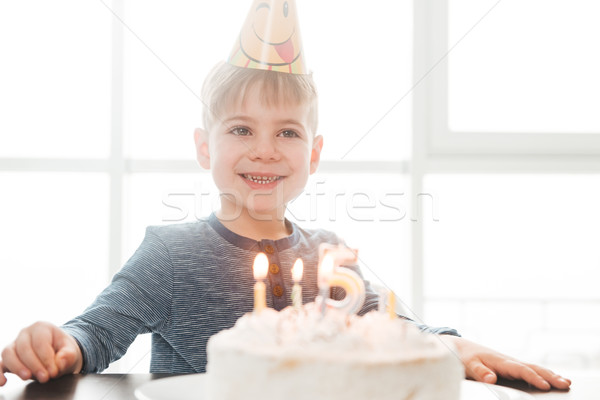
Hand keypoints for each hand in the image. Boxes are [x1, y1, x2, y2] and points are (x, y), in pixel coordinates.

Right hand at [0, 321, 82, 385]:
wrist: (58, 354)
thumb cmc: (63, 350)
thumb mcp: (71, 351)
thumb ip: (68, 356)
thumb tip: (60, 361)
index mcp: (42, 327)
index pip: (40, 343)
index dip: (46, 359)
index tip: (53, 372)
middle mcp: (25, 333)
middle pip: (24, 348)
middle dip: (34, 365)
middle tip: (44, 377)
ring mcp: (15, 344)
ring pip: (9, 354)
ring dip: (17, 368)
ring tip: (28, 377)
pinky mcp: (8, 357)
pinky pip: (0, 364)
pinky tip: (3, 381)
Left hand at [440, 336, 570, 390]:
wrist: (460, 347)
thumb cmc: (464, 357)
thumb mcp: (469, 365)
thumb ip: (480, 372)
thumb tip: (491, 379)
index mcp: (500, 361)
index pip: (521, 370)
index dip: (534, 378)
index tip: (546, 386)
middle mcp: (508, 361)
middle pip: (533, 368)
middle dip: (550, 376)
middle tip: (566, 384)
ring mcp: (511, 363)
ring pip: (534, 368)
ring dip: (550, 374)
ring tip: (566, 382)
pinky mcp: (510, 366)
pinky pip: (530, 370)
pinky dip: (543, 374)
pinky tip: (552, 379)